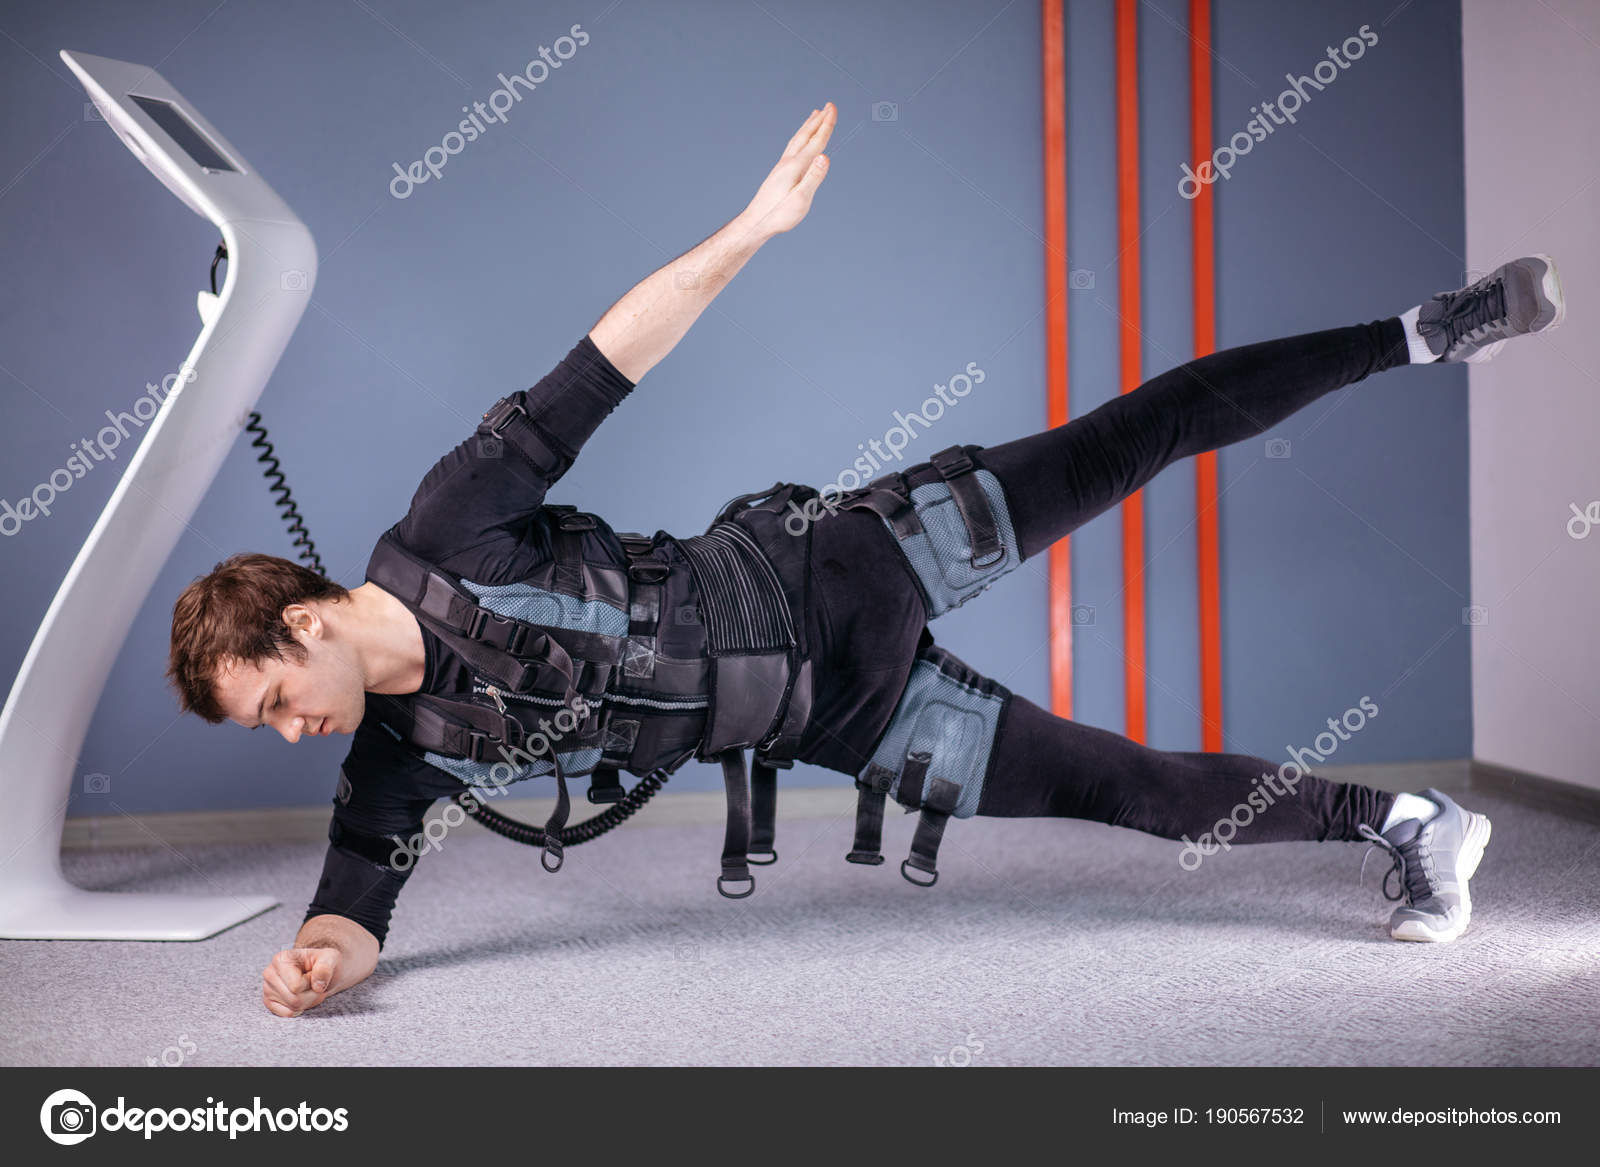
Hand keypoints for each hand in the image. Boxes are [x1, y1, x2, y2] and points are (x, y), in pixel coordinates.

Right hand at [262, 946, 340, 1016]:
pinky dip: (300, 1008)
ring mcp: (267, 988)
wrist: (323, 971)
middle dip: (311, 994)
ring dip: (308, 1000)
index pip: (296, 986)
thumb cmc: (325, 963)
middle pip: (294, 999)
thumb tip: (317, 986)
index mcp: (281, 959)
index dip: (312, 983)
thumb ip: (325, 968)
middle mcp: (270, 973)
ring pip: (293, 1007)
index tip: (314, 974)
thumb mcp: (331, 958)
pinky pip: (288, 1014)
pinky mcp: (269, 1002)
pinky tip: (302, 995)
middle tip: (314, 983)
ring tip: (309, 987)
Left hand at [742, 102, 834, 237]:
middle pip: (806, 136)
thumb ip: (814, 177)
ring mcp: (782, 166)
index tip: (833, 108)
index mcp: (796, 166)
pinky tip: (800, 141)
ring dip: (808, 126)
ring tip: (815, 115)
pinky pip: (792, 148)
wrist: (757, 222)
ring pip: (797, 140)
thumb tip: (825, 156)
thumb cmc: (779, 215)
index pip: (816, 142)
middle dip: (819, 120)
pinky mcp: (779, 173)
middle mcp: (788, 162)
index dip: (826, 125)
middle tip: (829, 105)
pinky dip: (800, 138)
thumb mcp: (801, 199)